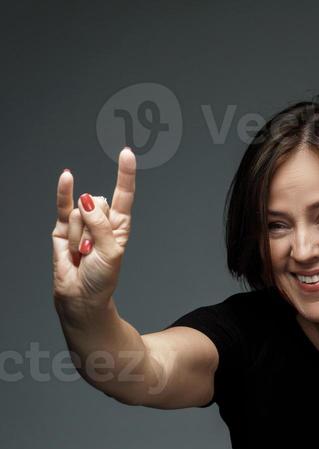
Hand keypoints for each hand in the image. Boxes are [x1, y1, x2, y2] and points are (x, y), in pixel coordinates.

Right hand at [52, 147, 134, 320]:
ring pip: (79, 212)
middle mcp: (101, 220)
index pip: (123, 195)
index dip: (125, 174)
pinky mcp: (63, 226)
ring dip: (79, 237)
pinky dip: (64, 191)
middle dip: (93, 227)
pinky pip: (63, 205)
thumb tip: (87, 199)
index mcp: (119, 226)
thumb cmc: (101, 278)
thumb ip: (101, 225)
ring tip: (81, 254)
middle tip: (92, 250)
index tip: (126, 153)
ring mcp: (82, 222)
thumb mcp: (111, 252)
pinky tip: (67, 177)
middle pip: (98, 202)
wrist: (80, 295)